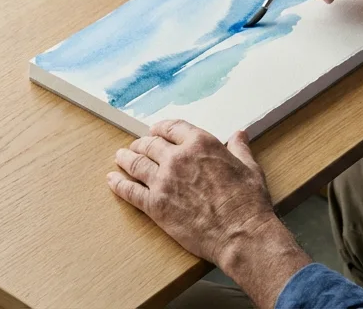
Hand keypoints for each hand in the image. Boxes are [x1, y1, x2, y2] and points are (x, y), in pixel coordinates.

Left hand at [108, 120, 310, 307]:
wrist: (240, 234)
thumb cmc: (248, 203)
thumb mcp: (250, 168)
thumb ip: (239, 149)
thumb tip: (239, 135)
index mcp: (201, 144)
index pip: (173, 127)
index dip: (161, 129)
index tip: (156, 131)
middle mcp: (178, 158)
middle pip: (150, 144)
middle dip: (141, 144)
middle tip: (136, 147)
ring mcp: (164, 181)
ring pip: (136, 164)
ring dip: (126, 159)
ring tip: (120, 157)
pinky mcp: (155, 205)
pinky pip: (130, 191)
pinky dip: (118, 184)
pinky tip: (112, 180)